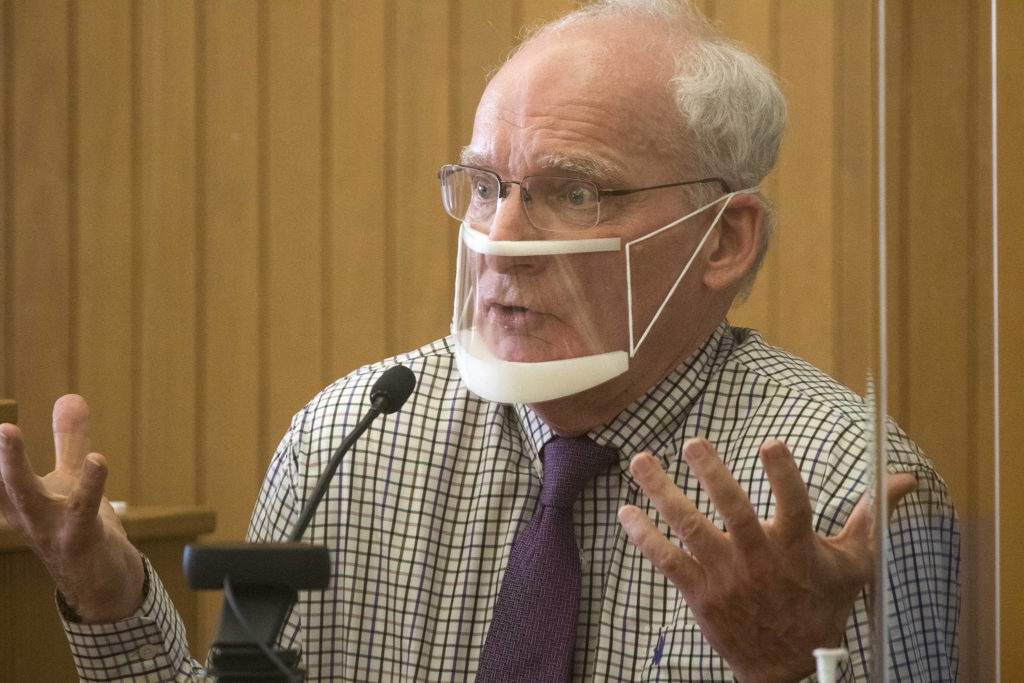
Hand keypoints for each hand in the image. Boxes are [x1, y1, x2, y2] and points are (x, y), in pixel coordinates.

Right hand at [0, 395, 143, 621]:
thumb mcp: (69, 479)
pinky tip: (97, 459)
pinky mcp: (81, 536)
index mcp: (16, 498)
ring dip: (13, 464)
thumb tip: (70, 397)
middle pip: (0, 481)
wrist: (100, 580)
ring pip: (27, 495)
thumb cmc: (76, 524)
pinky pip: (83, 507)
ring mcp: (50, 527)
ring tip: (4, 431)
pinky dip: (90, 483)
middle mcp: (26, 513)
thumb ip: (69, 440)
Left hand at [618, 438, 916, 682]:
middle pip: (734, 513)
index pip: (794, 506)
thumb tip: (905, 478)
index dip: (783, 476)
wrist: (791, 666)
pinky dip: (645, 537)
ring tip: (642, 462)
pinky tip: (626, 512)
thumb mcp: (854, 563)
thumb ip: (872, 516)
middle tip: (695, 443)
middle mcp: (760, 561)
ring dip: (664, 494)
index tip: (771, 443)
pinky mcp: (701, 594)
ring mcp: (727, 577)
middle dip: (713, 477)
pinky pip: (668, 561)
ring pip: (691, 530)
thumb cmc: (822, 606)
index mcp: (798, 549)